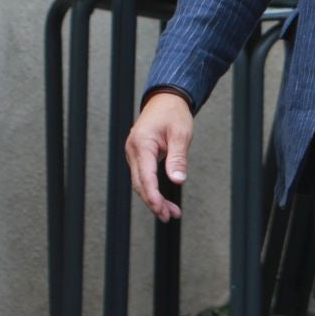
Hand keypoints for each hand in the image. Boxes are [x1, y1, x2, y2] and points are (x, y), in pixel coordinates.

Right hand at [125, 91, 193, 221]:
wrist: (166, 99)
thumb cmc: (173, 113)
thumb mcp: (180, 134)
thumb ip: (177, 158)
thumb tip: (178, 181)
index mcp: (142, 144)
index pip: (145, 177)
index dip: (153, 196)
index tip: (162, 210)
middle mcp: (133, 150)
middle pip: (140, 183)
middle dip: (154, 202)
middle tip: (169, 216)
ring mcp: (133, 153)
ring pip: (140, 182)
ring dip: (153, 198)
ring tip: (170, 212)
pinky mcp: (138, 155)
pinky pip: (142, 176)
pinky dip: (152, 188)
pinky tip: (163, 199)